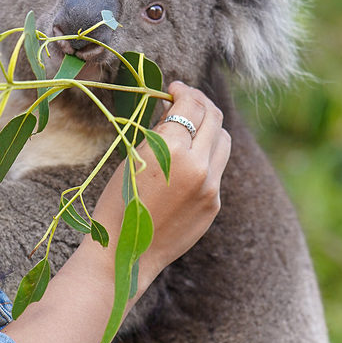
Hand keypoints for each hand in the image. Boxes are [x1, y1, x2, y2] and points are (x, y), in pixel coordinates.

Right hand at [89, 80, 230, 293]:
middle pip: (215, 118)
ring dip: (210, 128)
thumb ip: (159, 133)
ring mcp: (211, 188)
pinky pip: (217, 171)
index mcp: (172, 150)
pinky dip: (206, 158)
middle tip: (186, 101)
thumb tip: (174, 111)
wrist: (125, 253)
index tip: (174, 89)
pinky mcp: (214, 204)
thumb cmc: (118, 204)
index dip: (184, 91)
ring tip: (192, 128)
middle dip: (200, 104)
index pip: (192, 105)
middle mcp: (198, 166)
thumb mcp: (132, 159)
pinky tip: (187, 162)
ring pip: (223, 142)